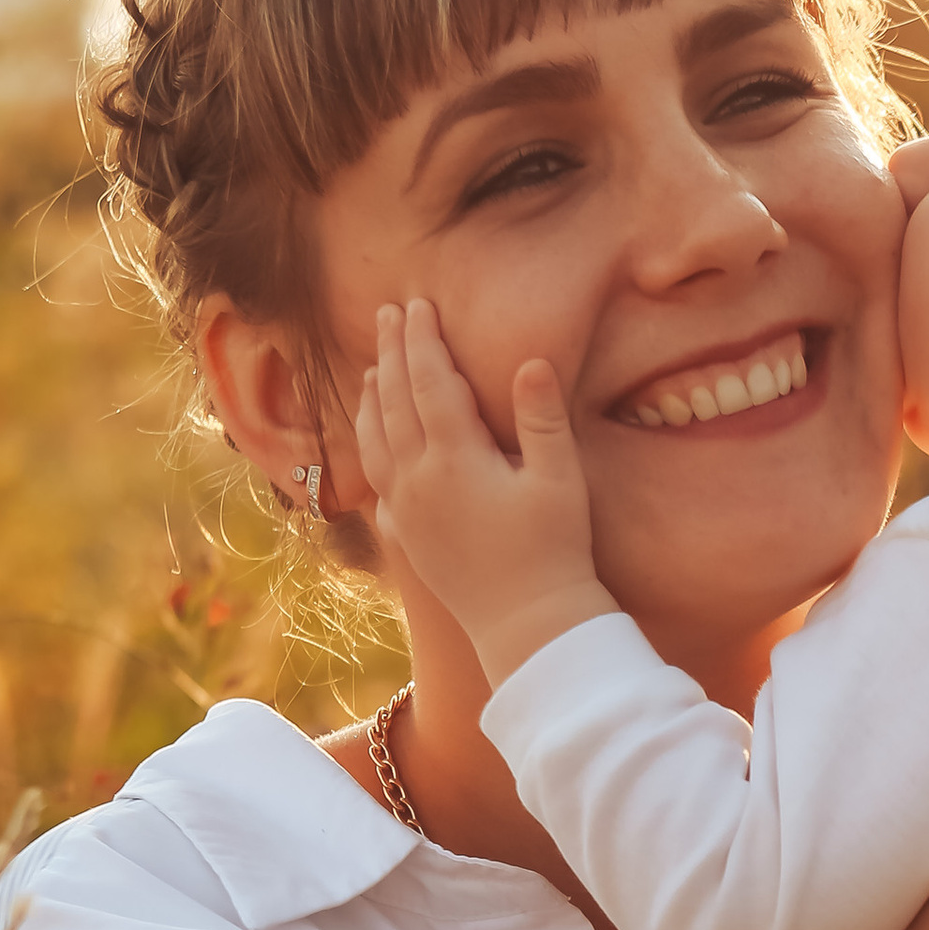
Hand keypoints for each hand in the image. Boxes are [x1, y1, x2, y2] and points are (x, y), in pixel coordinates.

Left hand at [354, 297, 618, 687]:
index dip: (423, 339)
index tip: (419, 304)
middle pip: (394, 401)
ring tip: (372, 367)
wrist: (527, 625)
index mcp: (455, 457)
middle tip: (388, 313)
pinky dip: (369, 444)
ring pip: (375, 439)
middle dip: (391, 352)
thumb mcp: (559, 480)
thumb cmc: (555, 551)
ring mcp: (405, 509)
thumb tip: (530, 360)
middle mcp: (418, 479)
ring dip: (372, 396)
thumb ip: (542, 418)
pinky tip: (374, 436)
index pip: (429, 381)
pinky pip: (375, 477)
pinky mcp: (405, 535)